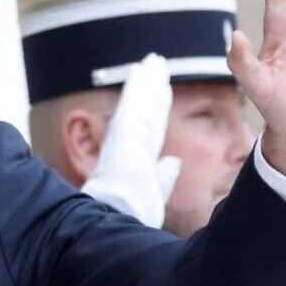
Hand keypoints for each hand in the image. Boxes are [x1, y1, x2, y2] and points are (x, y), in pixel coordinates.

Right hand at [79, 53, 179, 227]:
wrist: (111, 225)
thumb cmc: (128, 216)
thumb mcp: (151, 196)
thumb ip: (162, 177)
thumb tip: (174, 162)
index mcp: (137, 161)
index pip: (151, 128)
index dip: (156, 108)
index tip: (162, 90)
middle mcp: (130, 147)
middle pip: (145, 111)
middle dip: (151, 88)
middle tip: (156, 64)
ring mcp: (125, 140)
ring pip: (139, 104)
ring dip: (146, 82)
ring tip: (152, 61)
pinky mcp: (122, 136)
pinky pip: (131, 106)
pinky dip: (136, 87)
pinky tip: (141, 70)